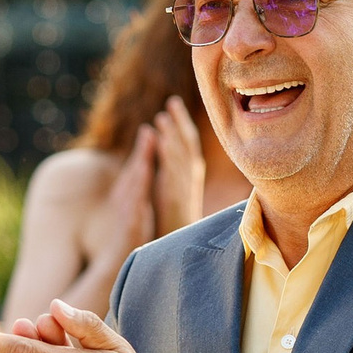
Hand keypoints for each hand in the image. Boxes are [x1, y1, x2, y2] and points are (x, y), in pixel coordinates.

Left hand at [150, 96, 207, 235]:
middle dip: (180, 122)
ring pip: (182, 155)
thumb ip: (171, 179)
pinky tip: (163, 139)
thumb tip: (166, 161)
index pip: (187, 146)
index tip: (173, 108)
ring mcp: (185, 189)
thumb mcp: (173, 198)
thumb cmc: (175, 227)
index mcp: (188, 179)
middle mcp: (190, 181)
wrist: (179, 251)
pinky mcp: (176, 198)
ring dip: (173, 134)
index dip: (181, 126)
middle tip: (171, 101)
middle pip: (188, 145)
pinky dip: (170, 153)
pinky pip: (174, 171)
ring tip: (163, 114)